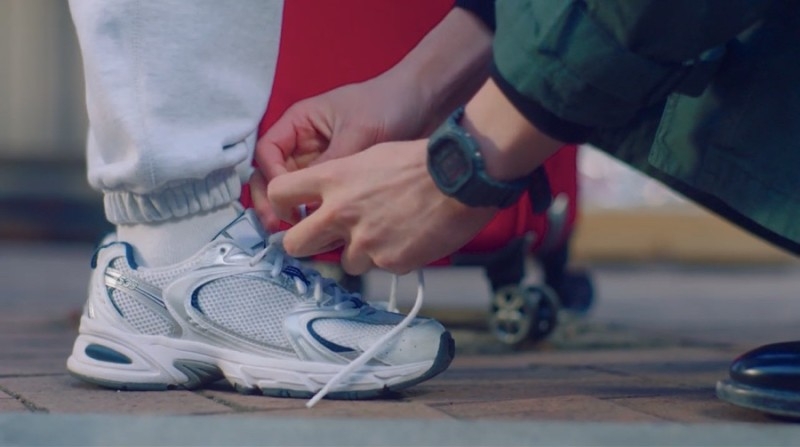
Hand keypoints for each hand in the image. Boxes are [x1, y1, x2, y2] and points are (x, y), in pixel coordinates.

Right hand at [252, 78, 429, 230]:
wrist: (424, 103)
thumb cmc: (387, 105)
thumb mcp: (357, 133)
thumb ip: (332, 164)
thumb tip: (312, 203)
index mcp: (299, 123)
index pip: (267, 154)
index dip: (271, 178)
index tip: (287, 200)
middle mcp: (303, 144)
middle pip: (271, 175)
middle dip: (272, 201)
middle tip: (279, 227)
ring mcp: (320, 163)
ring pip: (293, 191)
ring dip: (290, 212)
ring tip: (300, 233)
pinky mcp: (339, 180)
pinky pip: (318, 199)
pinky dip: (315, 214)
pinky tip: (325, 230)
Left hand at [267, 140, 497, 274]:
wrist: (461, 178)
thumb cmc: (421, 161)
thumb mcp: (371, 155)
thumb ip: (342, 181)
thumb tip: (327, 201)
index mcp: (333, 179)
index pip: (277, 195)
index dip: (281, 206)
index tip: (291, 212)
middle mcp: (340, 212)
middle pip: (294, 244)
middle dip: (306, 244)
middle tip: (324, 239)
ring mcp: (363, 241)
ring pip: (345, 261)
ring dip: (362, 252)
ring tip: (390, 231)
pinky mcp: (389, 262)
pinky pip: (381, 267)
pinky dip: (393, 257)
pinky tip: (411, 237)